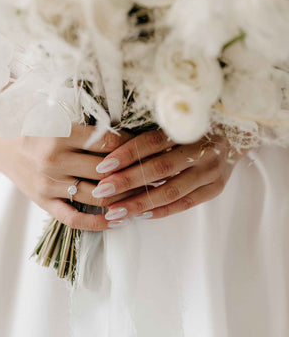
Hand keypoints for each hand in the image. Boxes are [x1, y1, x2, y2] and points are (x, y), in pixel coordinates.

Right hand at [0, 123, 142, 230]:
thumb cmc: (33, 119)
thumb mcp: (57, 111)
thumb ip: (88, 121)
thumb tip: (128, 130)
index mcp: (60, 132)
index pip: (108, 142)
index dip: (133, 145)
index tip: (148, 146)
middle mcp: (54, 160)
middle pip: (106, 171)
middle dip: (134, 172)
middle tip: (156, 172)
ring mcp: (47, 183)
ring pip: (95, 196)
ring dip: (122, 198)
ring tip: (144, 195)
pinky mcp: (42, 200)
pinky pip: (73, 218)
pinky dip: (97, 223)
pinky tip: (117, 220)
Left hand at [91, 129, 245, 223]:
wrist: (236, 132)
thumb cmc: (193, 125)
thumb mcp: (176, 120)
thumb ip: (149, 133)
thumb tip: (108, 144)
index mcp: (190, 127)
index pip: (153, 142)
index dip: (127, 153)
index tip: (102, 166)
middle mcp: (203, 149)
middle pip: (160, 168)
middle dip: (127, 181)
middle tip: (101, 191)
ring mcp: (212, 171)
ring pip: (171, 191)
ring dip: (139, 202)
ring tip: (114, 211)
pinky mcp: (216, 188)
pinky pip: (185, 204)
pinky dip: (161, 211)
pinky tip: (139, 216)